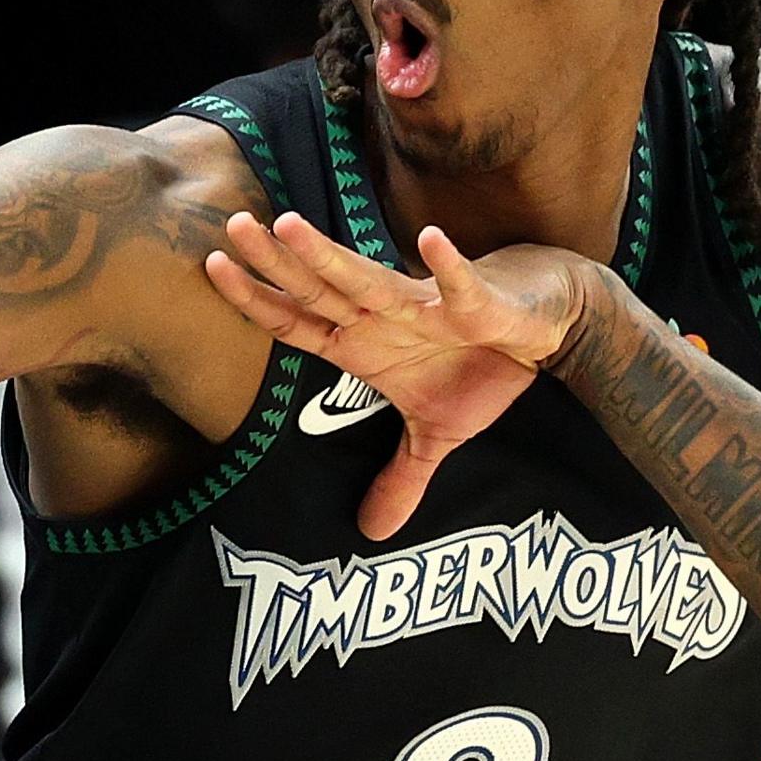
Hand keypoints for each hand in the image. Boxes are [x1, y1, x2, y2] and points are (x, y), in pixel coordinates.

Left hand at [200, 212, 592, 539]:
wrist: (547, 327)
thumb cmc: (483, 364)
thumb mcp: (436, 434)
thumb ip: (401, 479)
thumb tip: (373, 533)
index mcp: (364, 342)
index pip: (297, 322)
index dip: (256, 300)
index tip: (212, 266)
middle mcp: (384, 317)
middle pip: (318, 288)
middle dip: (276, 262)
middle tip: (233, 227)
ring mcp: (427, 308)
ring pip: (368, 279)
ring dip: (329, 257)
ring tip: (288, 226)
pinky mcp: (479, 305)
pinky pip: (461, 288)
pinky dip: (447, 269)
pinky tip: (431, 240)